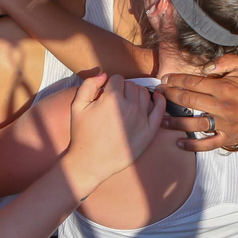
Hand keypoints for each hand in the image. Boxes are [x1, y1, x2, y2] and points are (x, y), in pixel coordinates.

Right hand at [65, 73, 162, 189]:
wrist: (91, 162)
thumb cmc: (83, 134)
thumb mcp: (77, 106)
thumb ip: (89, 85)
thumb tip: (104, 75)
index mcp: (112, 99)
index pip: (118, 79)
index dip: (110, 85)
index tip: (106, 94)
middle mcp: (130, 107)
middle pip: (132, 85)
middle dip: (123, 89)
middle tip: (115, 100)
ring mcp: (142, 119)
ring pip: (144, 94)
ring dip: (136, 94)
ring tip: (128, 103)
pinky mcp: (149, 131)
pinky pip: (160, 110)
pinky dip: (159, 100)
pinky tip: (156, 97)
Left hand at [159, 56, 237, 151]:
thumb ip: (223, 62)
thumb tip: (203, 67)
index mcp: (223, 87)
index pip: (192, 83)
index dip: (176, 81)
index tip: (165, 80)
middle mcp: (221, 106)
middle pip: (188, 101)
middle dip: (170, 97)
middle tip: (158, 95)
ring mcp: (225, 124)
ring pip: (194, 124)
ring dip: (175, 121)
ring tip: (161, 119)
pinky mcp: (230, 137)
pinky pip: (209, 144)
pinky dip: (193, 145)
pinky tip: (180, 143)